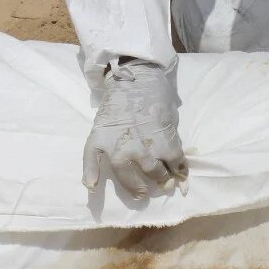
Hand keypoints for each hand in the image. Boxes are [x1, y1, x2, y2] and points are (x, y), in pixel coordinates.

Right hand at [82, 58, 187, 197]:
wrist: (134, 75)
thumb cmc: (157, 94)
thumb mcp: (171, 117)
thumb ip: (171, 140)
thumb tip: (174, 162)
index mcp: (162, 142)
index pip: (174, 164)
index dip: (178, 170)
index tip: (178, 175)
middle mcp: (140, 149)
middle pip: (152, 172)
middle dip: (159, 178)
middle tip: (160, 182)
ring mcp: (116, 145)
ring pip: (126, 174)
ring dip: (134, 186)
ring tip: (139, 193)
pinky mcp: (99, 138)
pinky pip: (91, 159)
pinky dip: (90, 173)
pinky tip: (92, 187)